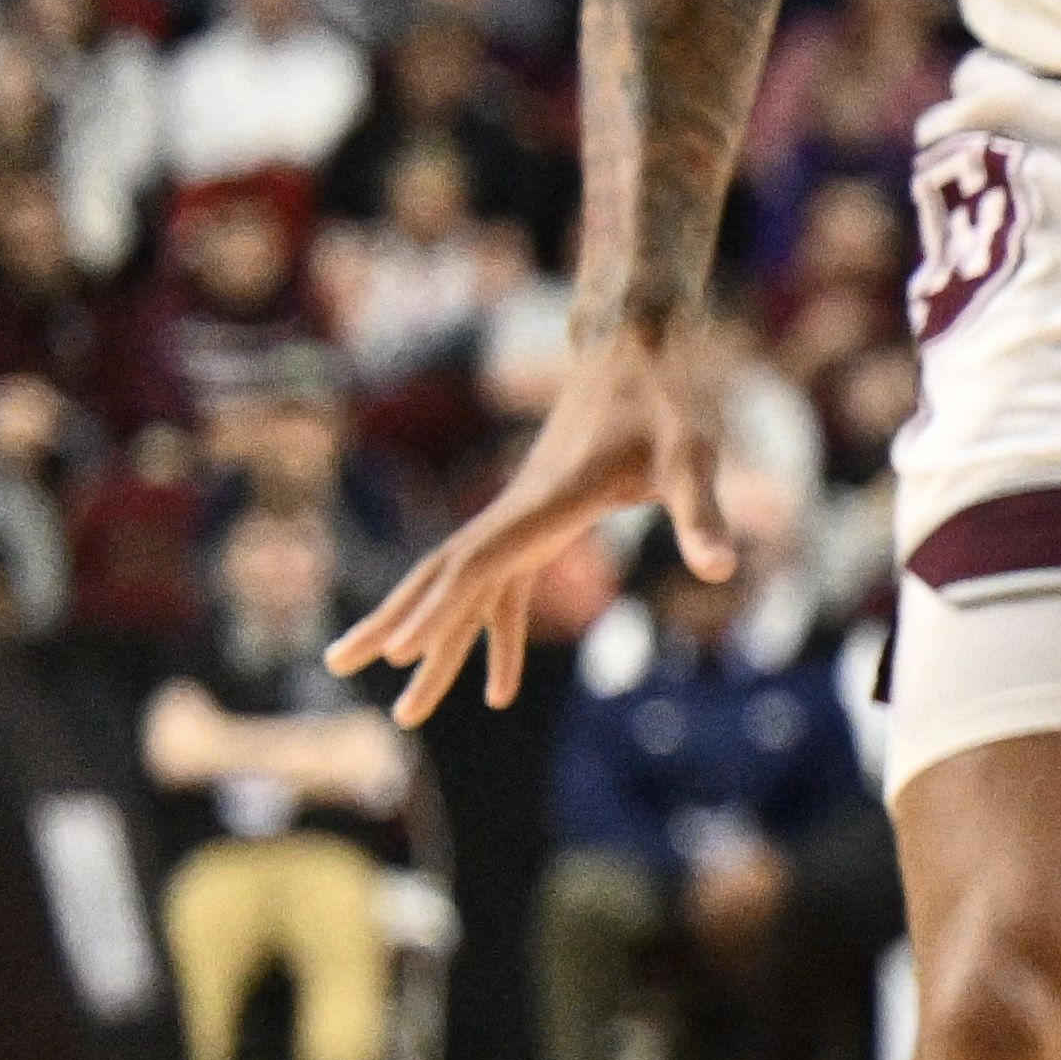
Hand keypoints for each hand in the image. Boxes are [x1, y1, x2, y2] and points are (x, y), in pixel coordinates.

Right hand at [333, 318, 728, 724]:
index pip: (480, 562)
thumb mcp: (694, 456)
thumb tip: (723, 569)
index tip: (396, 650)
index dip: (438, 607)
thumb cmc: (669, 403)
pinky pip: (502, 587)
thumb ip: (702, 513)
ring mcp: (522, 517)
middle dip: (397, 625)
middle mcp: (517, 511)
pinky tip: (498, 687)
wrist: (638, 352)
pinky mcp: (540, 521)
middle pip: (446, 576)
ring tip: (404, 707)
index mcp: (545, 500)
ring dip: (430, 641)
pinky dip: (492, 634)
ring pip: (462, 587)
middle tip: (338, 666)